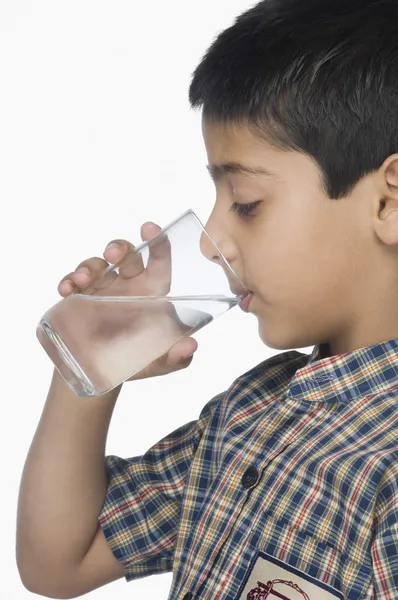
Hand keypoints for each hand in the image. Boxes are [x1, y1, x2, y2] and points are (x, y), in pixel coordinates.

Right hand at [56, 222, 198, 380]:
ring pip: (97, 264)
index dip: (157, 242)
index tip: (150, 229)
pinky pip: (73, 282)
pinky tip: (66, 289)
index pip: (158, 261)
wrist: (102, 375)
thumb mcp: (159, 362)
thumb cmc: (138, 361)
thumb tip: (190, 346)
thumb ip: (175, 356)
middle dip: (119, 247)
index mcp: (150, 292)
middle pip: (126, 255)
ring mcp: (102, 290)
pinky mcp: (79, 299)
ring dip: (89, 266)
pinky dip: (68, 280)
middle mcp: (127, 285)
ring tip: (81, 280)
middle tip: (112, 254)